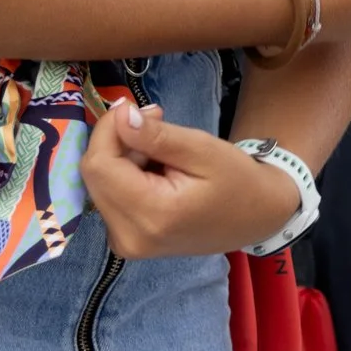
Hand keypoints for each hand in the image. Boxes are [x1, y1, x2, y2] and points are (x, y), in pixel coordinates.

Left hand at [83, 102, 298, 258]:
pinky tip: (155, 169)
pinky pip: (109, 197)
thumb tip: (120, 116)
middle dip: (117, 140)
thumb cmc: (236, 181)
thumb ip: (158, 136)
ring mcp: (125, 244)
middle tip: (157, 120)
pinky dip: (125, 174)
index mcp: (151, 214)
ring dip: (122, 156)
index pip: (100, 166)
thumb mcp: (203, 149)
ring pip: (99, 184)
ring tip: (163, 149)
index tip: (139, 107)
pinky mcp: (125, 241)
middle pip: (95, 175)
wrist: (256, 218)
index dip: (108, 129)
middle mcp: (128, 237)